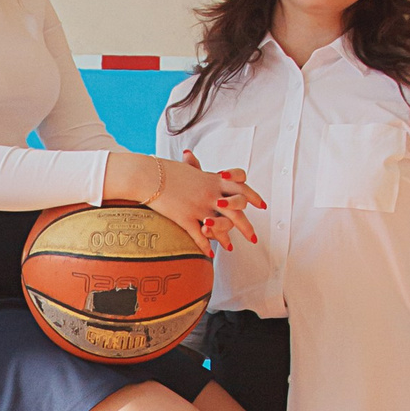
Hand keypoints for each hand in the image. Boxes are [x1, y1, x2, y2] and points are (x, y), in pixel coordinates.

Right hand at [146, 155, 262, 252]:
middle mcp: (211, 194)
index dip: (253, 197)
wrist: (147, 175)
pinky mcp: (185, 218)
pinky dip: (205, 246)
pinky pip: (199, 235)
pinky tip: (209, 254)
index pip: (241, 187)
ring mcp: (199, 207)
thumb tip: (191, 156)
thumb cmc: (164, 170)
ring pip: (220, 225)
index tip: (261, 206)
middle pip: (236, 210)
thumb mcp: (185, 168)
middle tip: (253, 239)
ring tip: (230, 248)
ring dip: (226, 239)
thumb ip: (194, 167)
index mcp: (214, 179)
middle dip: (246, 226)